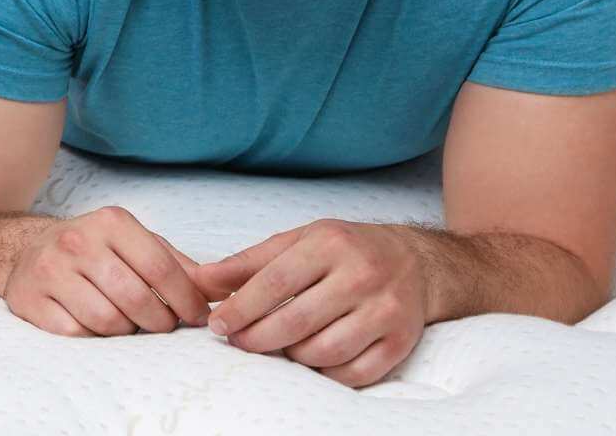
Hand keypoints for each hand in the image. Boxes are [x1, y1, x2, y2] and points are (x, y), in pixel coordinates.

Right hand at [2, 206, 210, 336]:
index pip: (161, 268)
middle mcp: (77, 241)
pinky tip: (96, 326)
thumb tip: (223, 290)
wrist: (27, 252)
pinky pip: (76, 334)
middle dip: (159, 321)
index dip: (186, 300)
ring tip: (128, 323)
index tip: (197, 317)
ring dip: (126, 331)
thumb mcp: (135, 244)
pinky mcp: (29, 299)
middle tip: (162, 325)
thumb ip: (178, 265)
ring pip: (107, 320)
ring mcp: (49, 270)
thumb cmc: (95, 251)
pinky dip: (93, 337)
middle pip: (136, 299)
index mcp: (110, 222)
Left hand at [196, 219, 425, 387]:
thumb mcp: (296, 242)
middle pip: (296, 322)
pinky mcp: (401, 340)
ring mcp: (385, 310)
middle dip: (257, 339)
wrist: (415, 261)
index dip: (241, 308)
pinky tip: (311, 361)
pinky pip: (354, 372)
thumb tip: (200, 280)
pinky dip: (326, 374)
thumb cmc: (344, 250)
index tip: (218, 325)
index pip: (274, 283)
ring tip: (278, 346)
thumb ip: (247, 262)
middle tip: (238, 342)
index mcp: (330, 244)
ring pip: (324, 351)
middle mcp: (361, 275)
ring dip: (291, 356)